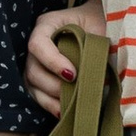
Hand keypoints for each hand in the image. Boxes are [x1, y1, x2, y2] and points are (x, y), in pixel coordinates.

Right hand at [23, 0, 106, 115]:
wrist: (103, 25)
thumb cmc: (102, 23)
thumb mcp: (101, 28)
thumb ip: (96, 45)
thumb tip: (100, 75)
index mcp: (49, 24)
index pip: (38, 44)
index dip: (52, 62)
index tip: (73, 75)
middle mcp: (38, 42)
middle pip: (32, 69)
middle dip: (53, 85)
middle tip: (75, 92)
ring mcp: (37, 61)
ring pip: (32, 84)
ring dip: (50, 99)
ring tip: (70, 106)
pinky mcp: (40, 77)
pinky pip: (37, 94)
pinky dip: (49, 105)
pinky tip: (63, 112)